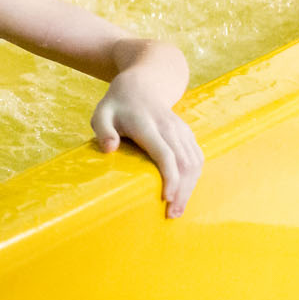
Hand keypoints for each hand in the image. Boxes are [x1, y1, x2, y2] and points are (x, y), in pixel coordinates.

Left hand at [90, 73, 202, 217]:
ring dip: (190, 188)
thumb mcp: (101, 114)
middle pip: (184, 163)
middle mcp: (170, 128)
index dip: (170, 178)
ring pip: (194, 162)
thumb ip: (103, 131)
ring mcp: (181, 130)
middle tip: (172, 215)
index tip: (166, 199)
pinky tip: (185, 192)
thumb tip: (110, 149)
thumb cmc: (117, 105)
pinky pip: (197, 158)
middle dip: (182, 191)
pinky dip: (194, 178)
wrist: (143, 84)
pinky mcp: (188, 134)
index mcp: (148, 125)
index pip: (166, 154)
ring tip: (179, 209)